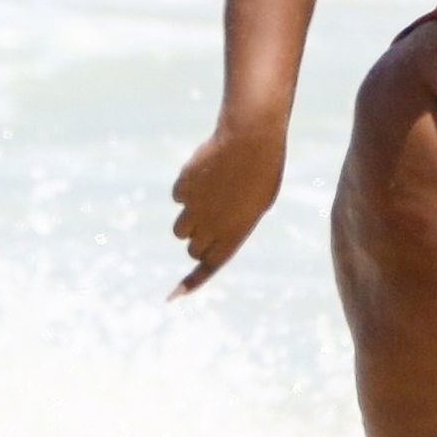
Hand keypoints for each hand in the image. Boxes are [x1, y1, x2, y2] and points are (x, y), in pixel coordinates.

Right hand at [167, 119, 285, 299]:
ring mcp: (195, 209)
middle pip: (192, 248)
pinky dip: (187, 190)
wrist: (250, 139)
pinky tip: (205, 173)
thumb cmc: (263, 170)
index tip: (173, 296)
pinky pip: (178, 197)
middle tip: (212, 220)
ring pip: (180, 229)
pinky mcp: (183, 188)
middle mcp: (212, 227)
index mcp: (236, 233)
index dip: (192, 282)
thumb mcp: (257, 202)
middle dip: (198, 239)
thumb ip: (233, 223)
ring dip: (190, 218)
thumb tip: (209, 232)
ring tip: (210, 196)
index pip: (209, 266)